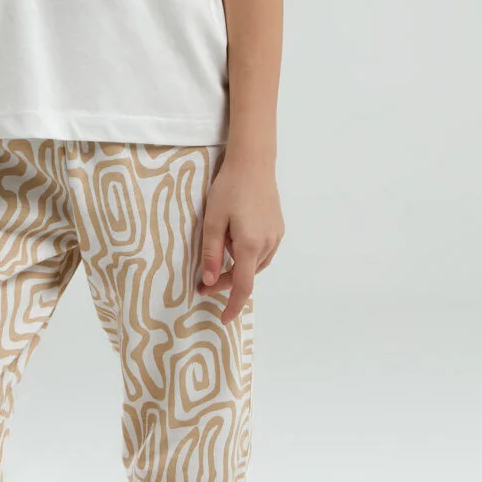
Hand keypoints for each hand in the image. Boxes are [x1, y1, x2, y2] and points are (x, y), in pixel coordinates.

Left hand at [198, 156, 284, 324]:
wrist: (254, 163)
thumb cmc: (229, 188)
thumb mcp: (212, 221)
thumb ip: (211, 253)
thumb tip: (210, 282)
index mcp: (251, 245)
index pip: (243, 286)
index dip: (233, 305)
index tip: (223, 319)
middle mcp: (268, 244)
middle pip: (248, 276)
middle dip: (226, 282)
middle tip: (202, 282)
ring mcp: (276, 236)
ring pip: (255, 265)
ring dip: (237, 268)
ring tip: (219, 253)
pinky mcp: (278, 228)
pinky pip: (262, 252)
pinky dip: (247, 256)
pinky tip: (234, 243)